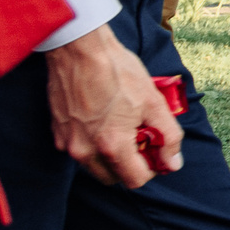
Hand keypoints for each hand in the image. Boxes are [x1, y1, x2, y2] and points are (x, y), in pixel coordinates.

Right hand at [47, 26, 181, 186]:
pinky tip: (104, 118)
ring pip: (94, 165)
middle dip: (130, 165)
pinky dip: (93, 143)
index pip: (135, 180)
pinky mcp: (56, 132)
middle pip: (113, 177)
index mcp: (111, 146)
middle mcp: (84, 151)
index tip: (156, 151)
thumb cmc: (118, 71)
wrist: (80, 49)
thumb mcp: (154, 101)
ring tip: (122, 125)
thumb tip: (173, 163)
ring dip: (111, 155)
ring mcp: (67, 143)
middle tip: (140, 138)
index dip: (152, 169)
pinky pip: (79, 149)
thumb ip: (168, 136)